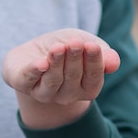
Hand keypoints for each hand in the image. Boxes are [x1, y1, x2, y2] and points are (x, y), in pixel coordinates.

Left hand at [2, 28, 120, 128]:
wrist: (31, 53)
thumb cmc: (64, 49)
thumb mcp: (84, 43)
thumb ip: (101, 52)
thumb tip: (115, 62)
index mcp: (85, 87)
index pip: (93, 78)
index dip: (94, 62)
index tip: (92, 45)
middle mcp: (66, 95)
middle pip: (73, 78)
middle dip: (74, 58)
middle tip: (74, 42)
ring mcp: (44, 92)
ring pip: (52, 80)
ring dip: (56, 63)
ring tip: (58, 47)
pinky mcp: (22, 83)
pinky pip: (28, 79)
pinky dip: (34, 71)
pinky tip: (40, 63)